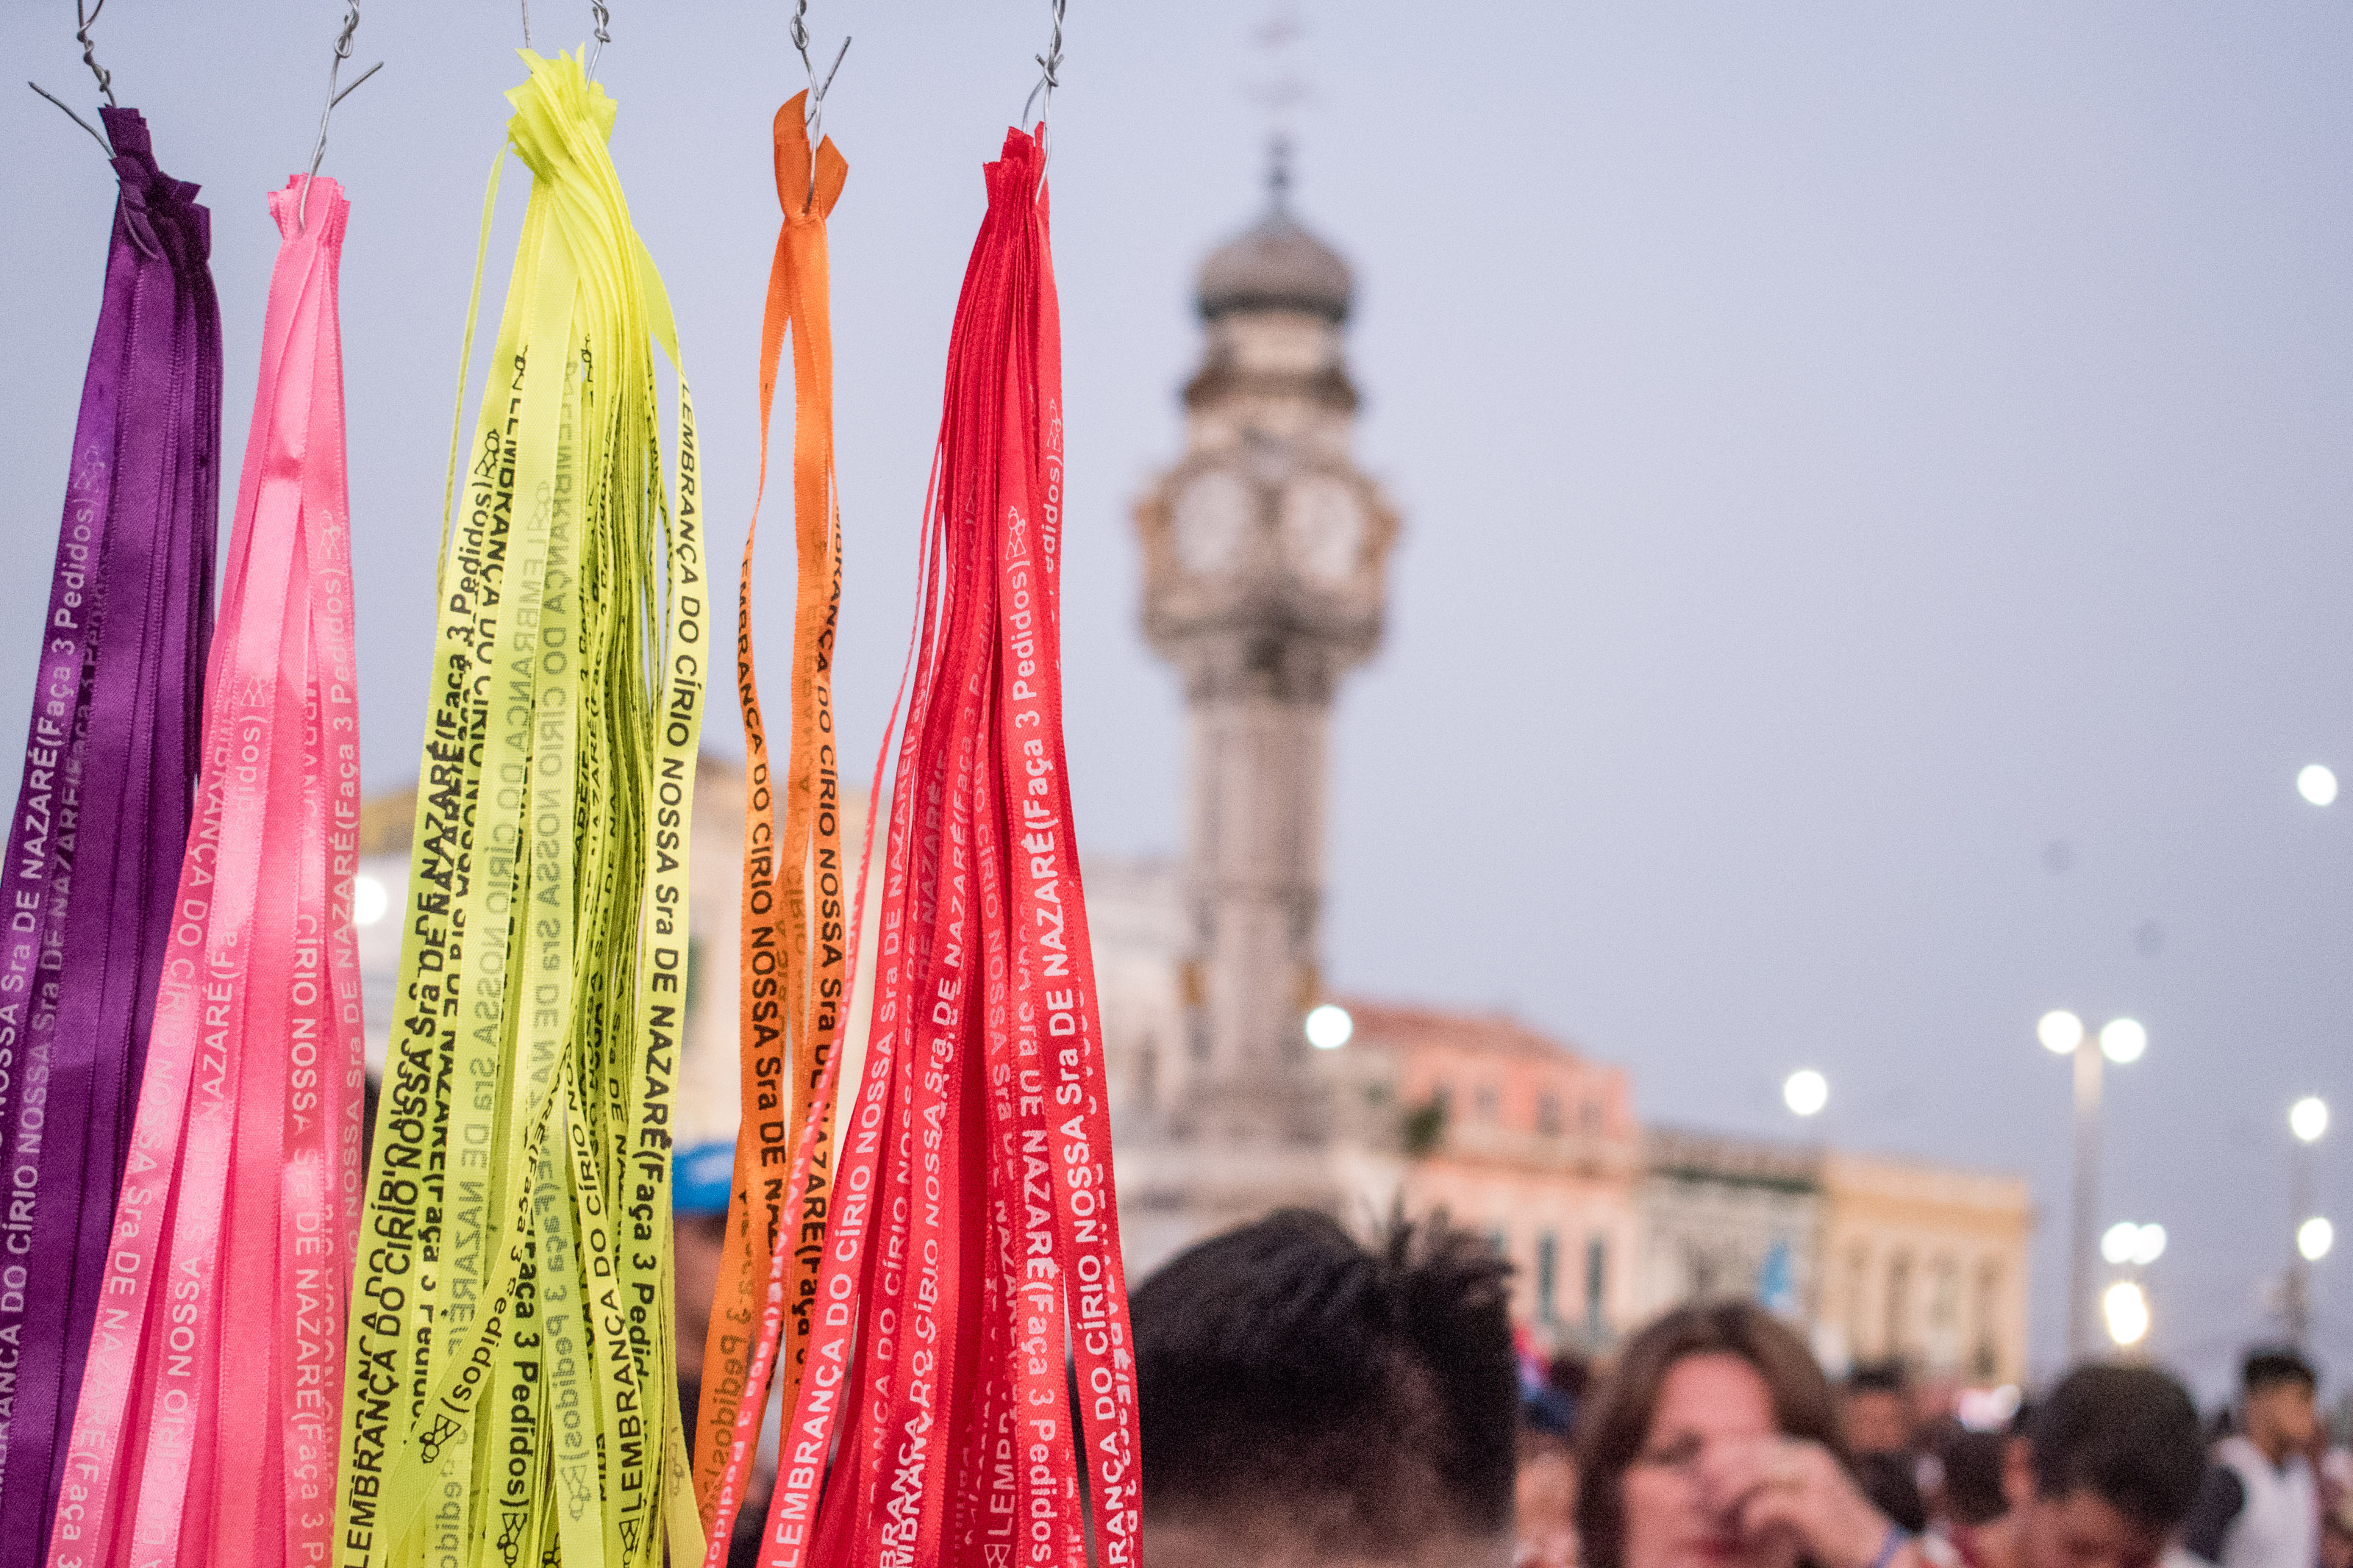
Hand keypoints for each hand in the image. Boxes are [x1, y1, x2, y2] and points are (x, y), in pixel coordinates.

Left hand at [1695, 1437, 1903, 1567]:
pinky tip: (1749, 1533)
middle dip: (1712, 1480)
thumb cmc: (1833, 1533)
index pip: (1741, 1444)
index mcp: (1798, 1450)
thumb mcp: (1796, 1499)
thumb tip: (1714, 1486)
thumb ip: (1766, 1485)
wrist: (1879, 1555)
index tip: (1694, 1487)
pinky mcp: (1816, 1506)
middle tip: (1699, 1506)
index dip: (1711, 1463)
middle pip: (1740, 1455)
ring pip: (1749, 1474)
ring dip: (1726, 1499)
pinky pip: (1766, 1505)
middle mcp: (1805, 1456)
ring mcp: (1812, 1478)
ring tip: (1721, 1520)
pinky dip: (1749, 1519)